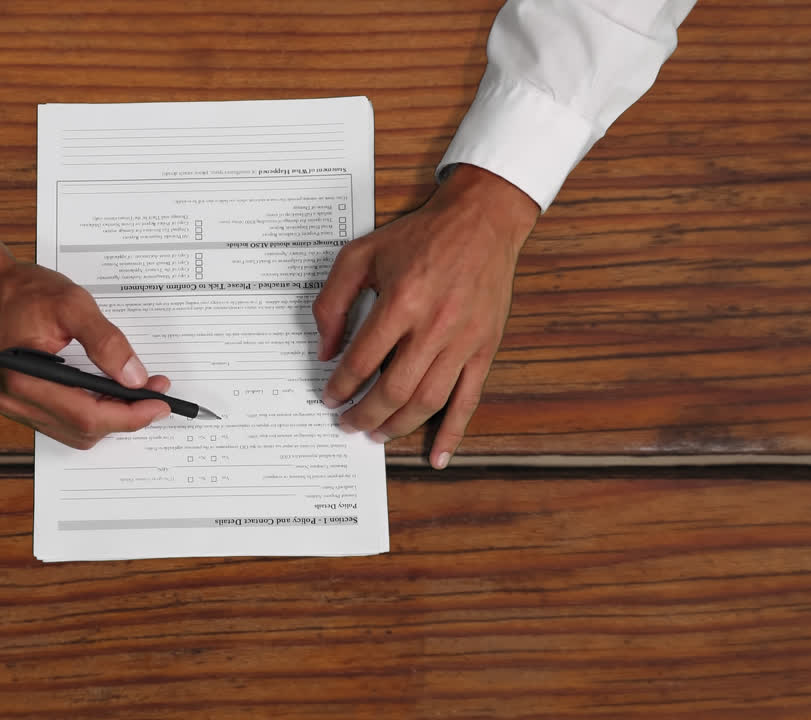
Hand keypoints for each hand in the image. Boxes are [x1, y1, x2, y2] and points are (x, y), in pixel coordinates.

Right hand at [0, 214, 170, 448]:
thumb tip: (134, 376)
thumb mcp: (70, 303)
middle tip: (154, 390)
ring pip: (73, 431)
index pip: (89, 417)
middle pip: (83, 431)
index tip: (160, 402)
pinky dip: (88, 412)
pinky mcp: (16, 400)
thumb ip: (106, 341)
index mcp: (24, 381)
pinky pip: (60, 421)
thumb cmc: (16, 290)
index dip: (130, 415)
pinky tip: (104, 391)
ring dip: (108, 416)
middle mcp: (14, 402)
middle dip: (125, 415)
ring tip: (134, 390)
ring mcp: (12, 405)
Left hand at [312, 164, 538, 467]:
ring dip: (398, 426)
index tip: (330, 398)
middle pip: (393, 390)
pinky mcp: (485, 349)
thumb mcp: (361, 255)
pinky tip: (436, 455)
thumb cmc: (420, 236)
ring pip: (427, 402)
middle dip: (365, 415)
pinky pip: (468, 400)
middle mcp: (434, 326)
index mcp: (401, 302)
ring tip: (376, 434)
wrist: (481, 222)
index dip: (341, 386)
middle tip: (347, 424)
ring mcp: (463, 341)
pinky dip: (452, 433)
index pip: (362, 361)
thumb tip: (325, 350)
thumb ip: (333, 302)